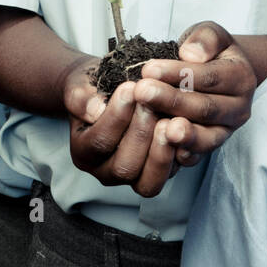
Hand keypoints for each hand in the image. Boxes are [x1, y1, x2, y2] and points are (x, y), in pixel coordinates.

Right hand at [63, 56, 215, 198]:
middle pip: (124, 167)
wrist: (109, 90)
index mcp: (84, 152)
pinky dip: (182, 153)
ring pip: (149, 180)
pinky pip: (172, 173)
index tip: (130, 88)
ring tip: (169, 119)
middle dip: (140, 133)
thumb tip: (95, 109)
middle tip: (151, 102)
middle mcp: (107, 171)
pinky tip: (186, 128)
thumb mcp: (81, 86)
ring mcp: (135, 175)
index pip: (99, 143)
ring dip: (162, 149)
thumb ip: (82, 97)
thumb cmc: (94, 89)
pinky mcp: (160, 170)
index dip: (116, 117)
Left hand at [136, 21, 256, 166]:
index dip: (179, 74)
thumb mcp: (211, 34)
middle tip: (142, 92)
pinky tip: (165, 151)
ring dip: (180, 134)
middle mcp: (239, 109)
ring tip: (160, 128)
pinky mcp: (210, 148)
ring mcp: (226, 132)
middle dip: (171, 101)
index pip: (209, 77)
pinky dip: (182, 156)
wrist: (218, 72)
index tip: (149, 69)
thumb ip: (205, 39)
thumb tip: (190, 54)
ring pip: (205, 137)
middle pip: (205, 108)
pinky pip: (198, 157)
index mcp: (241, 77)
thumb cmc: (210, 52)